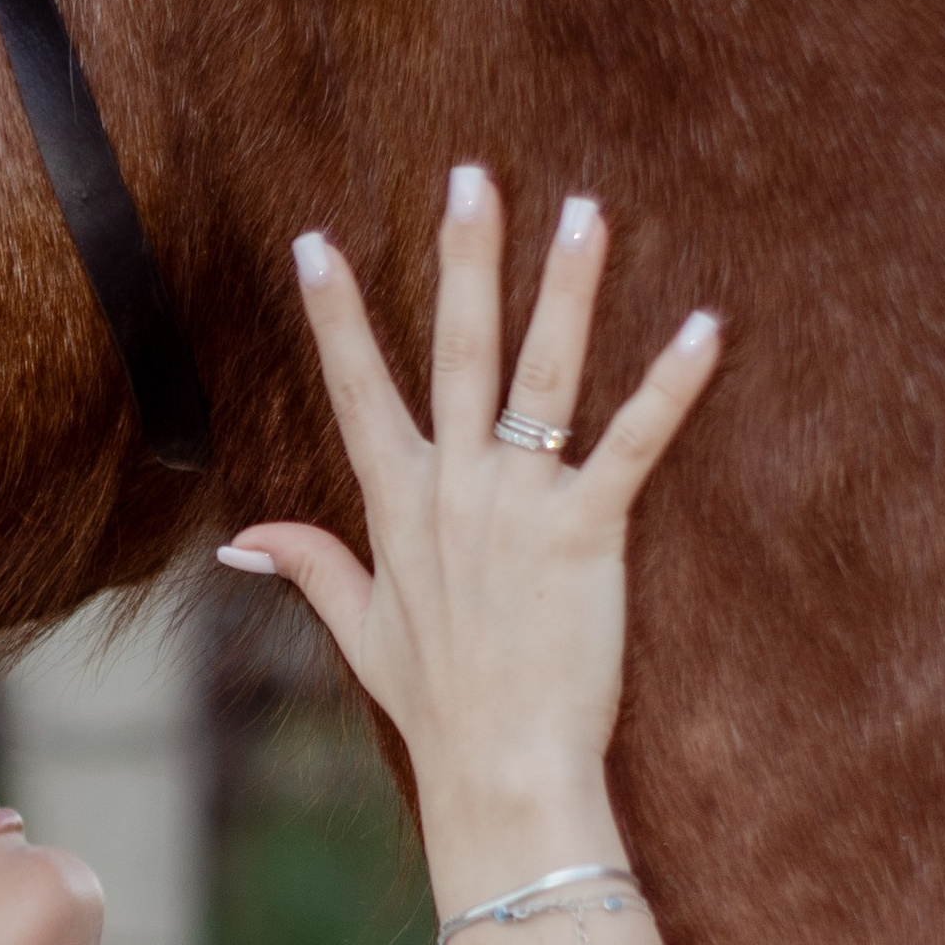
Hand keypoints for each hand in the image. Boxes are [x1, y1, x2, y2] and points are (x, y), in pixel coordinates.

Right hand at [225, 166, 739, 944]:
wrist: (499, 769)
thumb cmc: (436, 705)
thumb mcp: (360, 631)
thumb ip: (307, 568)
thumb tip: (239, 544)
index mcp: (397, 508)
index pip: (358, 392)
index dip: (335, 316)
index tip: (315, 243)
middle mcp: (451, 492)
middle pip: (452, 353)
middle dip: (461, 259)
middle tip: (471, 174)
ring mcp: (516, 509)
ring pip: (539, 376)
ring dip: (565, 290)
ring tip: (586, 210)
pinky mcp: (585, 536)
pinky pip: (631, 446)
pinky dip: (671, 387)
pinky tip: (705, 327)